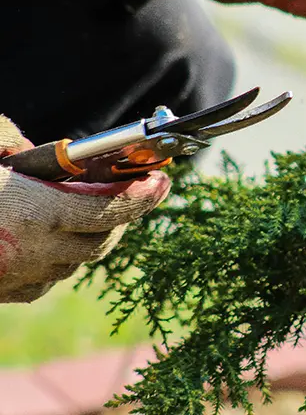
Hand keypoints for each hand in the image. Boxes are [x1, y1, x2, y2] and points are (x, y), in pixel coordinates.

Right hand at [0, 116, 169, 302]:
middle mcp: (36, 253)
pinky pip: (53, 275)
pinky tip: (59, 233)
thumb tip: (34, 151)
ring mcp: (21, 278)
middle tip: (137, 189)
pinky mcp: (6, 293)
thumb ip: (10, 140)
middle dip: (125, 214)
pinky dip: (67, 254)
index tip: (163, 180)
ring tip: (99, 206)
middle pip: (103, 238)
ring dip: (96, 233)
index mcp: (35, 214)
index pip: (110, 210)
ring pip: (80, 259)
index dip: (143, 197)